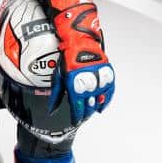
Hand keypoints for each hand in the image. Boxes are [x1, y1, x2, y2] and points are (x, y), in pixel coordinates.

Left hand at [52, 3, 114, 121]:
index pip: (78, 108)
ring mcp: (99, 79)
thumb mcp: (59, 77)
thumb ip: (56, 95)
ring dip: (95, 108)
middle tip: (82, 118)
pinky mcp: (107, 74)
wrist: (80, 42)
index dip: (77, 116)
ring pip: (99, 100)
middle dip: (85, 114)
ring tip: (91, 113)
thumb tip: (52, 109)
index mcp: (75, 86)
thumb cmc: (68, 57)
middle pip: (89, 106)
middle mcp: (88, 84)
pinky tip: (103, 106)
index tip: (76, 121)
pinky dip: (106, 100)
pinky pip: (109, 91)